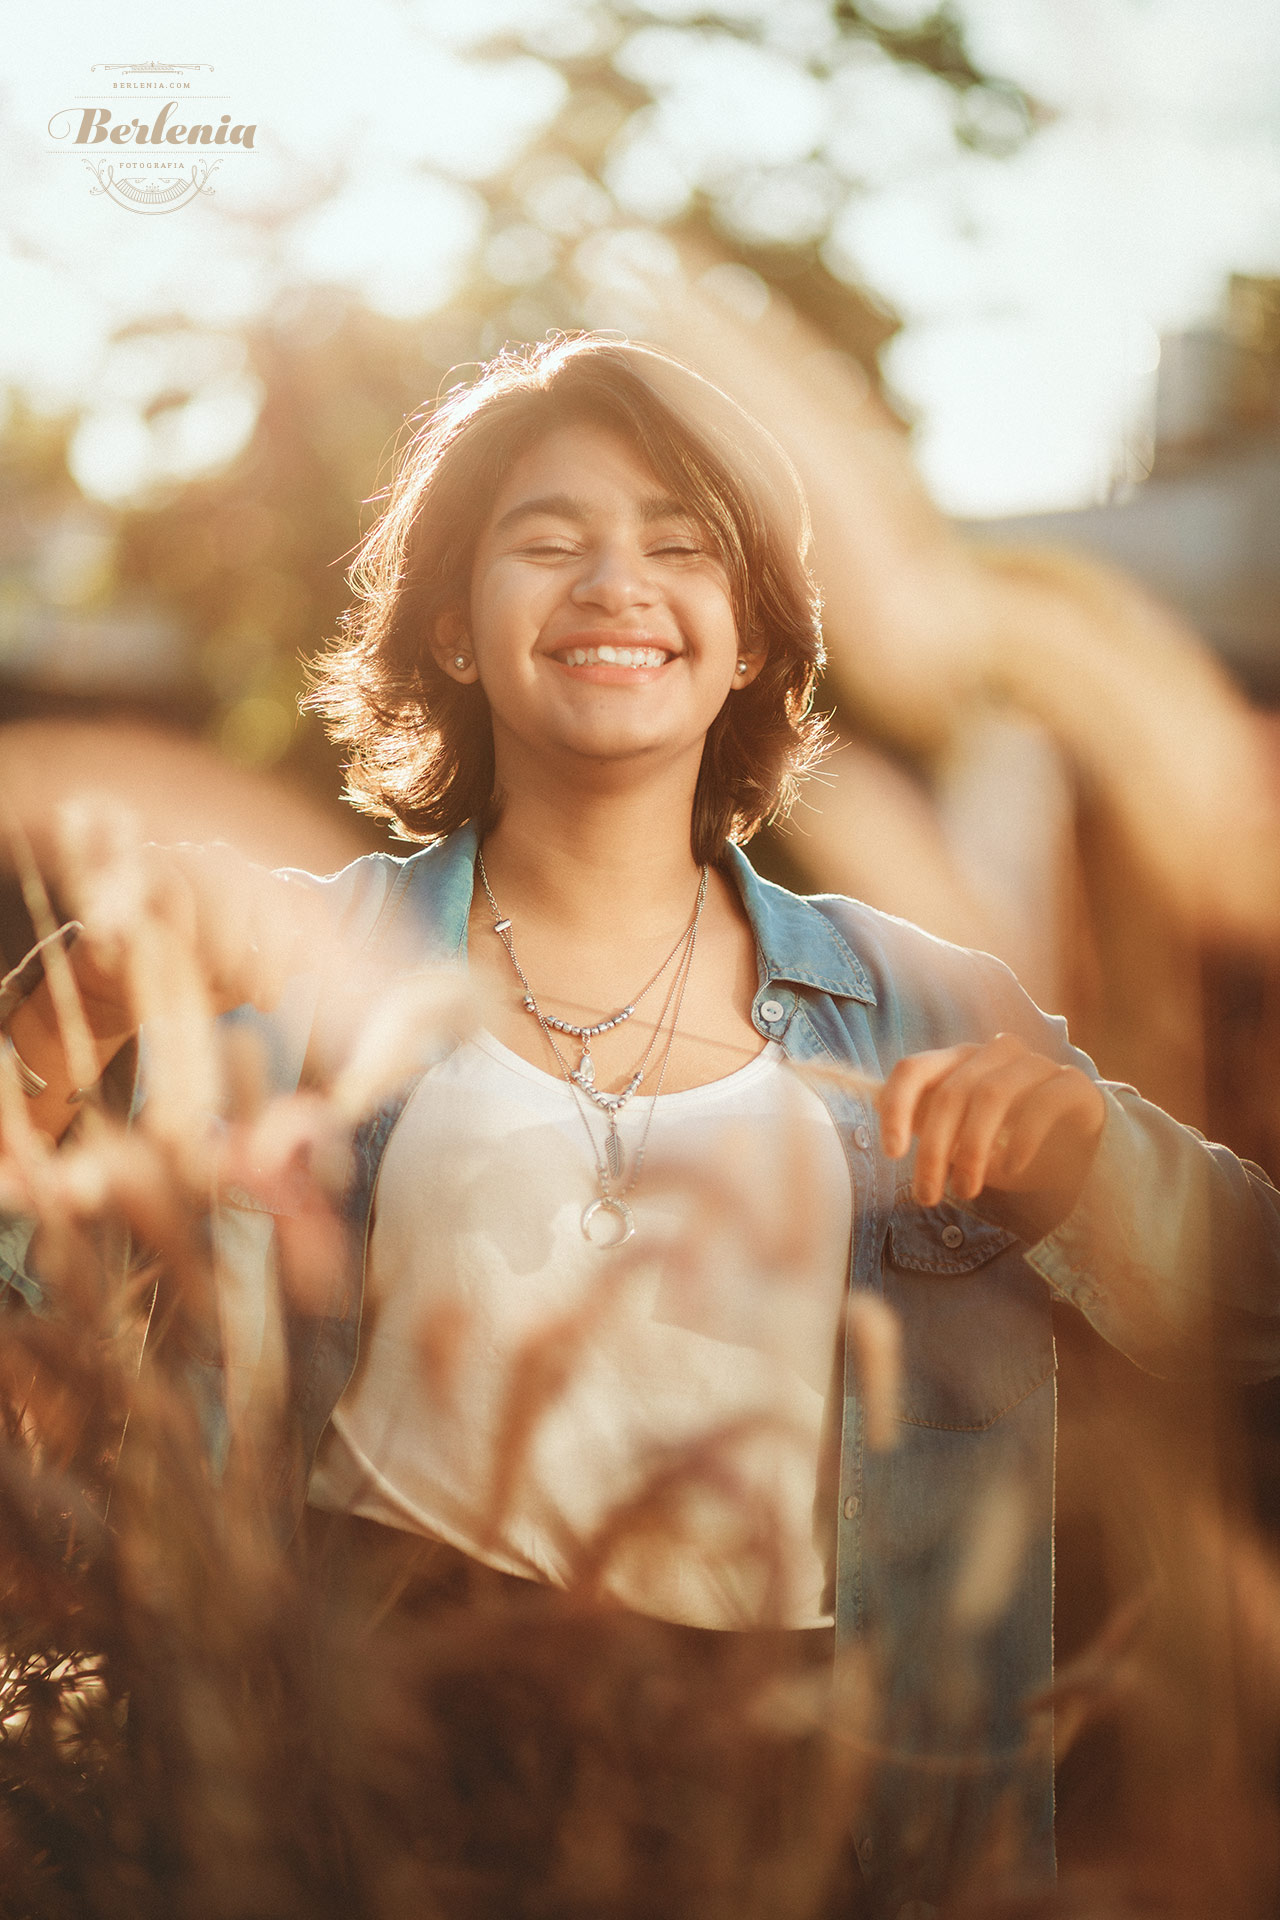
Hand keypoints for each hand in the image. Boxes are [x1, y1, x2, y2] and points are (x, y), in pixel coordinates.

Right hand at [71, 840, 312, 1023]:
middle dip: (272, 951)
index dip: (317, 937)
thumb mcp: (239, 984)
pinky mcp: (143, 865)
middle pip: (267, 890)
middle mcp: (224, 864)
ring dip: (230, 942)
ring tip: (219, 984)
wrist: (114, 986)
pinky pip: (178, 890)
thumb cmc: (185, 981)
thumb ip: (280, 970)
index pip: (300, 897)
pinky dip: (188, 932)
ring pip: (227, 882)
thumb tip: (336, 970)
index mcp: (255, 887)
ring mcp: (184, 857)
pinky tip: (184, 963)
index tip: (324, 980)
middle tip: (264, 1001)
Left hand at [878, 1032, 1106, 1211]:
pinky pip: (1042, 1104)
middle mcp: (996, 1053)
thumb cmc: (1010, 1147)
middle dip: (934, 1150)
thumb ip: (930, 1131)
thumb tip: (892, 1138)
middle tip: (927, 1195)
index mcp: (960, 1060)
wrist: (1080, 1159)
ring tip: (966, 1191)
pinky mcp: (1073, 1084)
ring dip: (973, 1150)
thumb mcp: (962, 1143)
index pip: (914, 1069)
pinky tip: (1013, 1168)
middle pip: (951, 1092)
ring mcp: (1037, 1064)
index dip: (896, 1108)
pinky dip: (1022, 1140)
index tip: (892, 1153)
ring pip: (992, 1095)